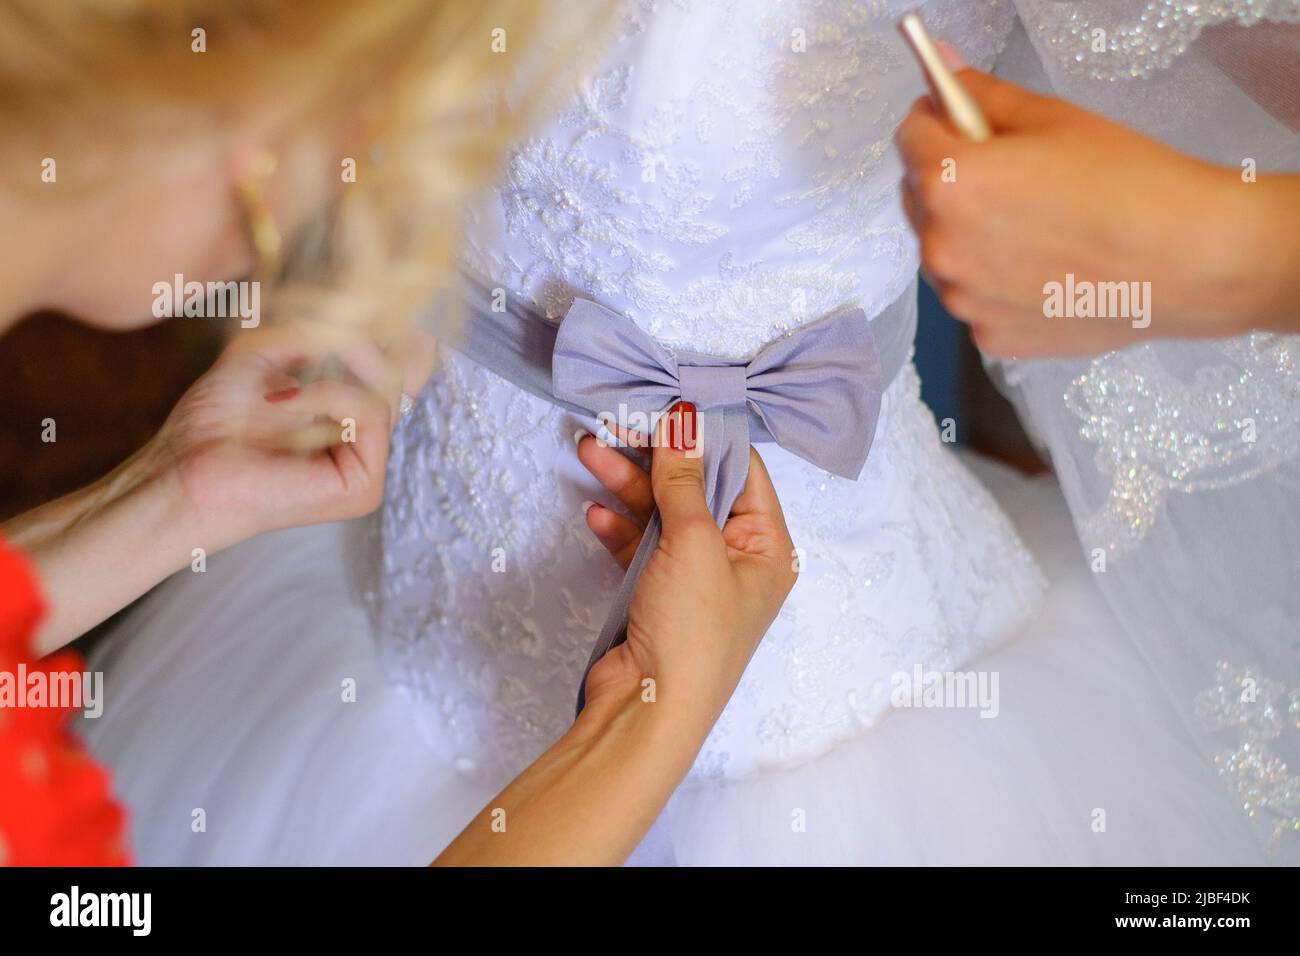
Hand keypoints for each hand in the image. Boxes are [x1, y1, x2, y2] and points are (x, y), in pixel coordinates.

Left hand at [7, 323, 434, 654]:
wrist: (182, 470)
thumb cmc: (212, 425)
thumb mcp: (261, 354)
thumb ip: (307, 331)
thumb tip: (359, 312)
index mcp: (347, 422)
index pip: (396, 373)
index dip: (388, 339)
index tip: (365, 309)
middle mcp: (364, 447)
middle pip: (398, 377)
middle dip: (359, 345)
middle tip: (317, 335)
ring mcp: (368, 469)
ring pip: (385, 390)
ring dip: (332, 371)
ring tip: (281, 388)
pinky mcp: (364, 486)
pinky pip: (370, 414)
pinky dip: (327, 396)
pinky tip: (283, 404)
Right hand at [576, 403, 797, 730]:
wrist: (645, 712)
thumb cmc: (692, 634)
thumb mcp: (694, 543)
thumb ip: (685, 479)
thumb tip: (686, 420)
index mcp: (768, 549)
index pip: (743, 473)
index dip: (706, 438)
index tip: (670, 407)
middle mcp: (736, 561)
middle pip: (697, 489)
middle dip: (655, 458)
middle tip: (617, 422)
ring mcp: (693, 579)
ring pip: (661, 514)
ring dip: (626, 484)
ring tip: (589, 450)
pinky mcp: (656, 595)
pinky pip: (638, 546)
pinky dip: (617, 527)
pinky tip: (595, 512)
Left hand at [895, 65, 1299, 357]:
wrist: (1189, 261)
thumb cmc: (1129, 185)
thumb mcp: (1052, 118)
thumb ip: (983, 97)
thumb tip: (943, 73)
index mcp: (948, 182)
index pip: (909, 136)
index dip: (938, 122)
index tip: (964, 123)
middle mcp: (941, 246)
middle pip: (920, 200)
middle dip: (952, 182)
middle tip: (1014, 176)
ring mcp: (963, 300)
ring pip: (947, 254)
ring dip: (972, 237)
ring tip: (1039, 228)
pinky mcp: (990, 338)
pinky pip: (977, 299)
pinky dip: (999, 284)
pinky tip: (1049, 270)